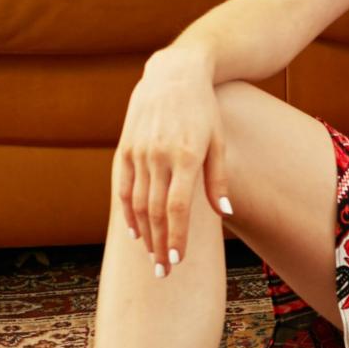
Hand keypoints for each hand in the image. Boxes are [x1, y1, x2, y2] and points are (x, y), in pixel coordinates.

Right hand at [115, 47, 231, 275]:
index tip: (178, 261)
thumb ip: (218, 180)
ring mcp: (139, 152)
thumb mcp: (217, 142)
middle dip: (160, 245)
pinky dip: (127, 212)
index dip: (177, 236)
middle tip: (164, 272)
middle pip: (156, 211)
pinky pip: (123, 187)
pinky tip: (134, 231)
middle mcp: (158, 156)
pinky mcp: (126, 148)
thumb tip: (225, 213)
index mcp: (184, 156)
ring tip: (151, 257)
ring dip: (145, 234)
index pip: (177, 207)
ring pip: (138, 203)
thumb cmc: (202, 110)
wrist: (173, 75)